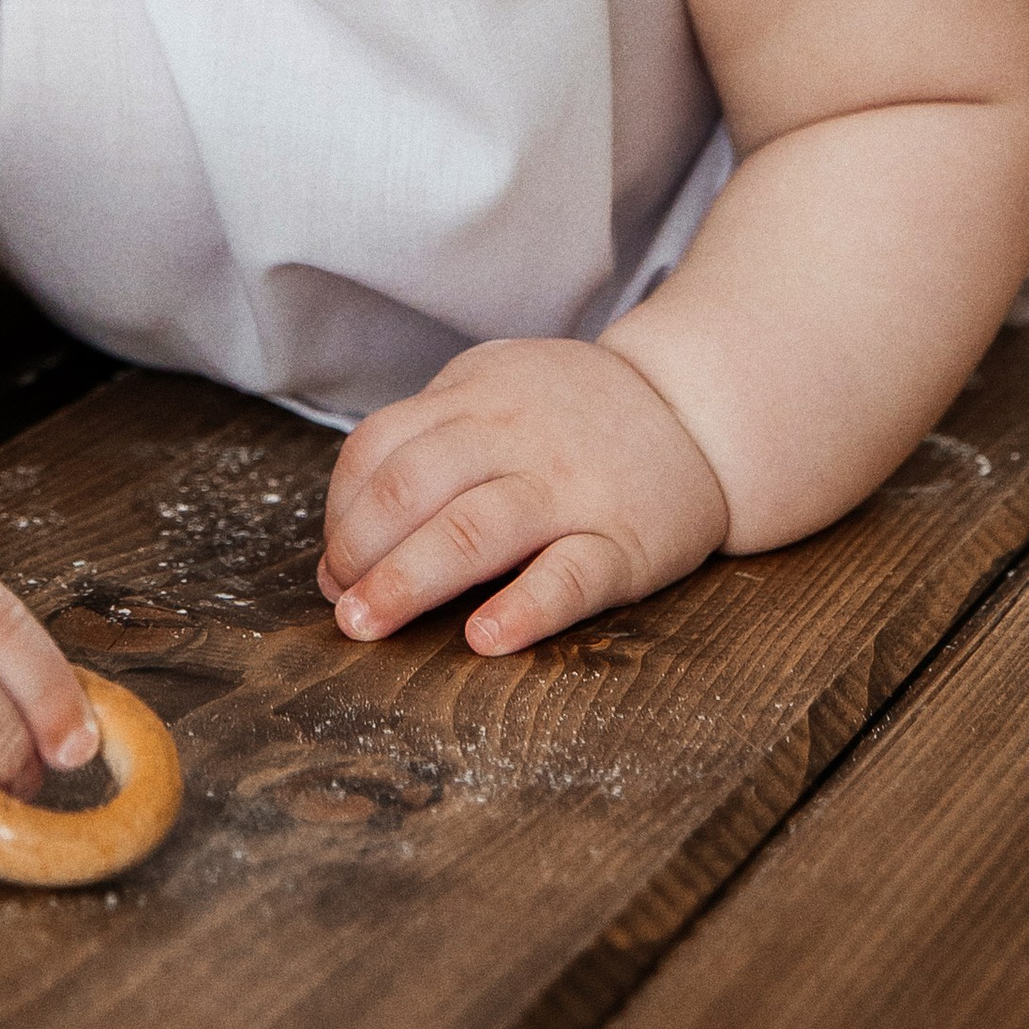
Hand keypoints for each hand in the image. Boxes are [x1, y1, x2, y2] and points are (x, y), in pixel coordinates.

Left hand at [318, 337, 729, 656]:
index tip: (333, 562)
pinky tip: (485, 637)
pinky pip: (571, 575)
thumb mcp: (495, 391)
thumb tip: (343, 546)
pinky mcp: (623, 542)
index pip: (381, 445)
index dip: (342, 509)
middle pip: (416, 485)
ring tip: (369, 623)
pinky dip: (525, 608)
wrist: (695, 411)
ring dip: (410, 578)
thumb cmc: (573, 415)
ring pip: (477, 528)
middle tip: (340, 606)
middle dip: (361, 548)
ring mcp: (571, 487)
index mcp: (476, 395)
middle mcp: (517, 435)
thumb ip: (427, 444)